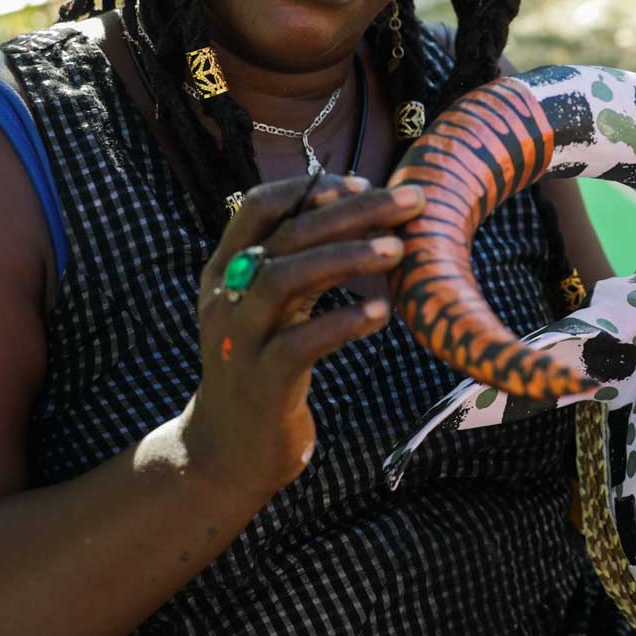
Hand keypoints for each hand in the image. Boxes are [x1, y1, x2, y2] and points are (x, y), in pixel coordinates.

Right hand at [184, 173, 424, 498]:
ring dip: (346, 257)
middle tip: (410, 202)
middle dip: (352, 211)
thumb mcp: (272, 309)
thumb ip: (301, 265)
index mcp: (225, 270)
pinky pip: (300, 344)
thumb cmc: (263, 367)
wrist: (226, 452)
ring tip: (398, 249)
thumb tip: (363, 215)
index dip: (312, 188)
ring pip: (284, 279)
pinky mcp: (262, 384)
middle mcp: (226, 298)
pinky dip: (343, 322)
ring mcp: (240, 341)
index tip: (363, 183)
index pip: (259, 206)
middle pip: (285, 235)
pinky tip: (382, 311)